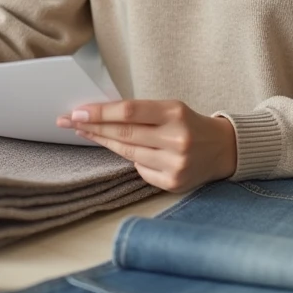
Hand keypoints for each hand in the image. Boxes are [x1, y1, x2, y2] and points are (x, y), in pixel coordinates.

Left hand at [57, 100, 236, 192]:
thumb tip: (98, 114)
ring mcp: (175, 164)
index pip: (129, 111)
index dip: (100, 112)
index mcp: (175, 113)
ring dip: (103, 142)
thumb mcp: (170, 109)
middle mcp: (177, 139)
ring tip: (85, 132)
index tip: (77, 112)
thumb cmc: (189, 124)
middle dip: (93, 127)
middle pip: (124, 134)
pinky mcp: (173, 183)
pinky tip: (123, 151)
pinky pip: (140, 170)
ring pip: (128, 153)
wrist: (224, 149)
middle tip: (68, 121)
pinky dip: (131, 159)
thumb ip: (140, 112)